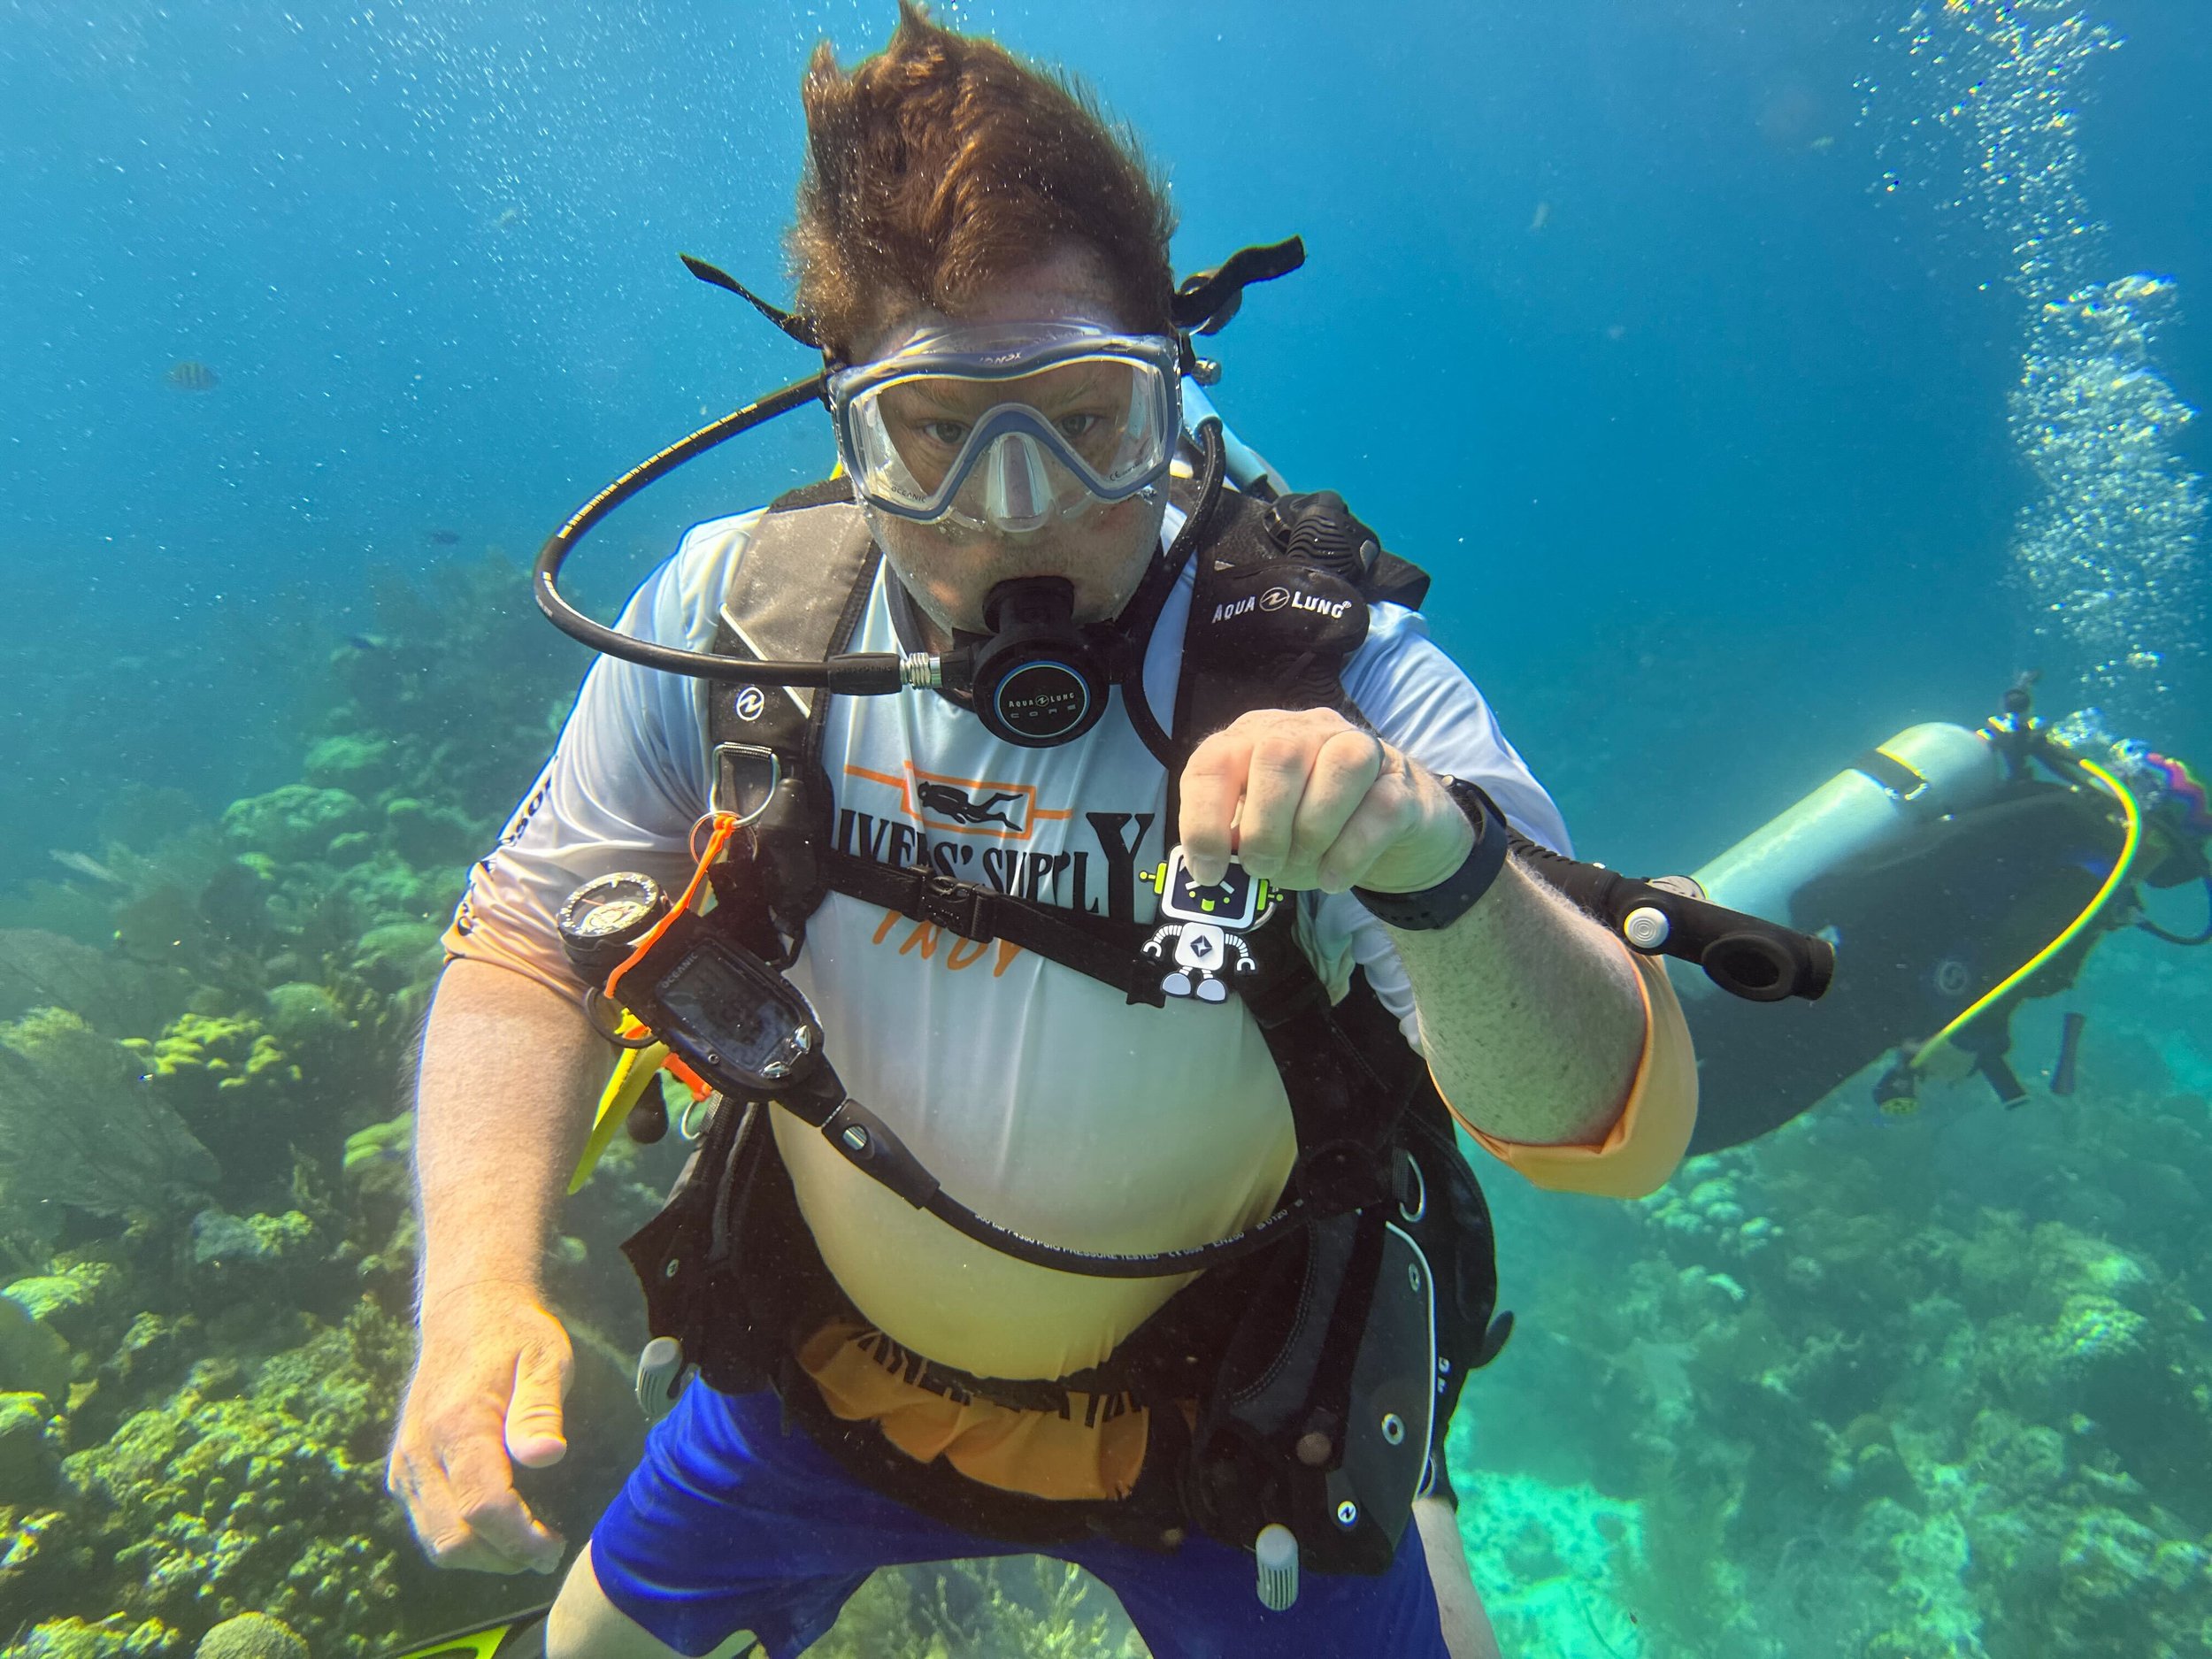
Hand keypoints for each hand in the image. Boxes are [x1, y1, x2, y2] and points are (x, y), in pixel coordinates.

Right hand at [387, 1280, 572, 1573]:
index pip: (483, 1507)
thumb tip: (547, 1456)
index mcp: (458, 1423)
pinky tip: (499, 1526)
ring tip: (527, 1543)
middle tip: (547, 1551)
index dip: (519, 1539)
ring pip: (435, 1541)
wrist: (466, 1313)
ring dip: (483, 1557)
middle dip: (503, 1557)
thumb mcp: (545, 1358)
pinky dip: (461, 1540)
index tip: (554, 1548)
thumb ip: (541, 1409)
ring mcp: (405, 1462)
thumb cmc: (515, 1336)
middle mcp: (421, 1449)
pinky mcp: (401, 1470)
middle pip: (454, 1538)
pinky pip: (425, 1525)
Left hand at [1179, 707, 1475, 894]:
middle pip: (1280, 755)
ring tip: (1304, 867)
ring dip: (1312, 832)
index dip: (1203, 821)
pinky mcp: (1401, 782)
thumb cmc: (1310, 826)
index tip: (1208, 872)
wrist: (1391, 823)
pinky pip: (1379, 809)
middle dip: (1265, 828)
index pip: (1215, 762)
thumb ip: (1236, 845)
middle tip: (1263, 869)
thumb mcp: (1263, 834)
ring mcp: (1360, 747)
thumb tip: (1211, 872)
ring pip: (1338, 767)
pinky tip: (1334, 878)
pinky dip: (1350, 853)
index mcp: (1256, 737)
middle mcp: (1307, 730)